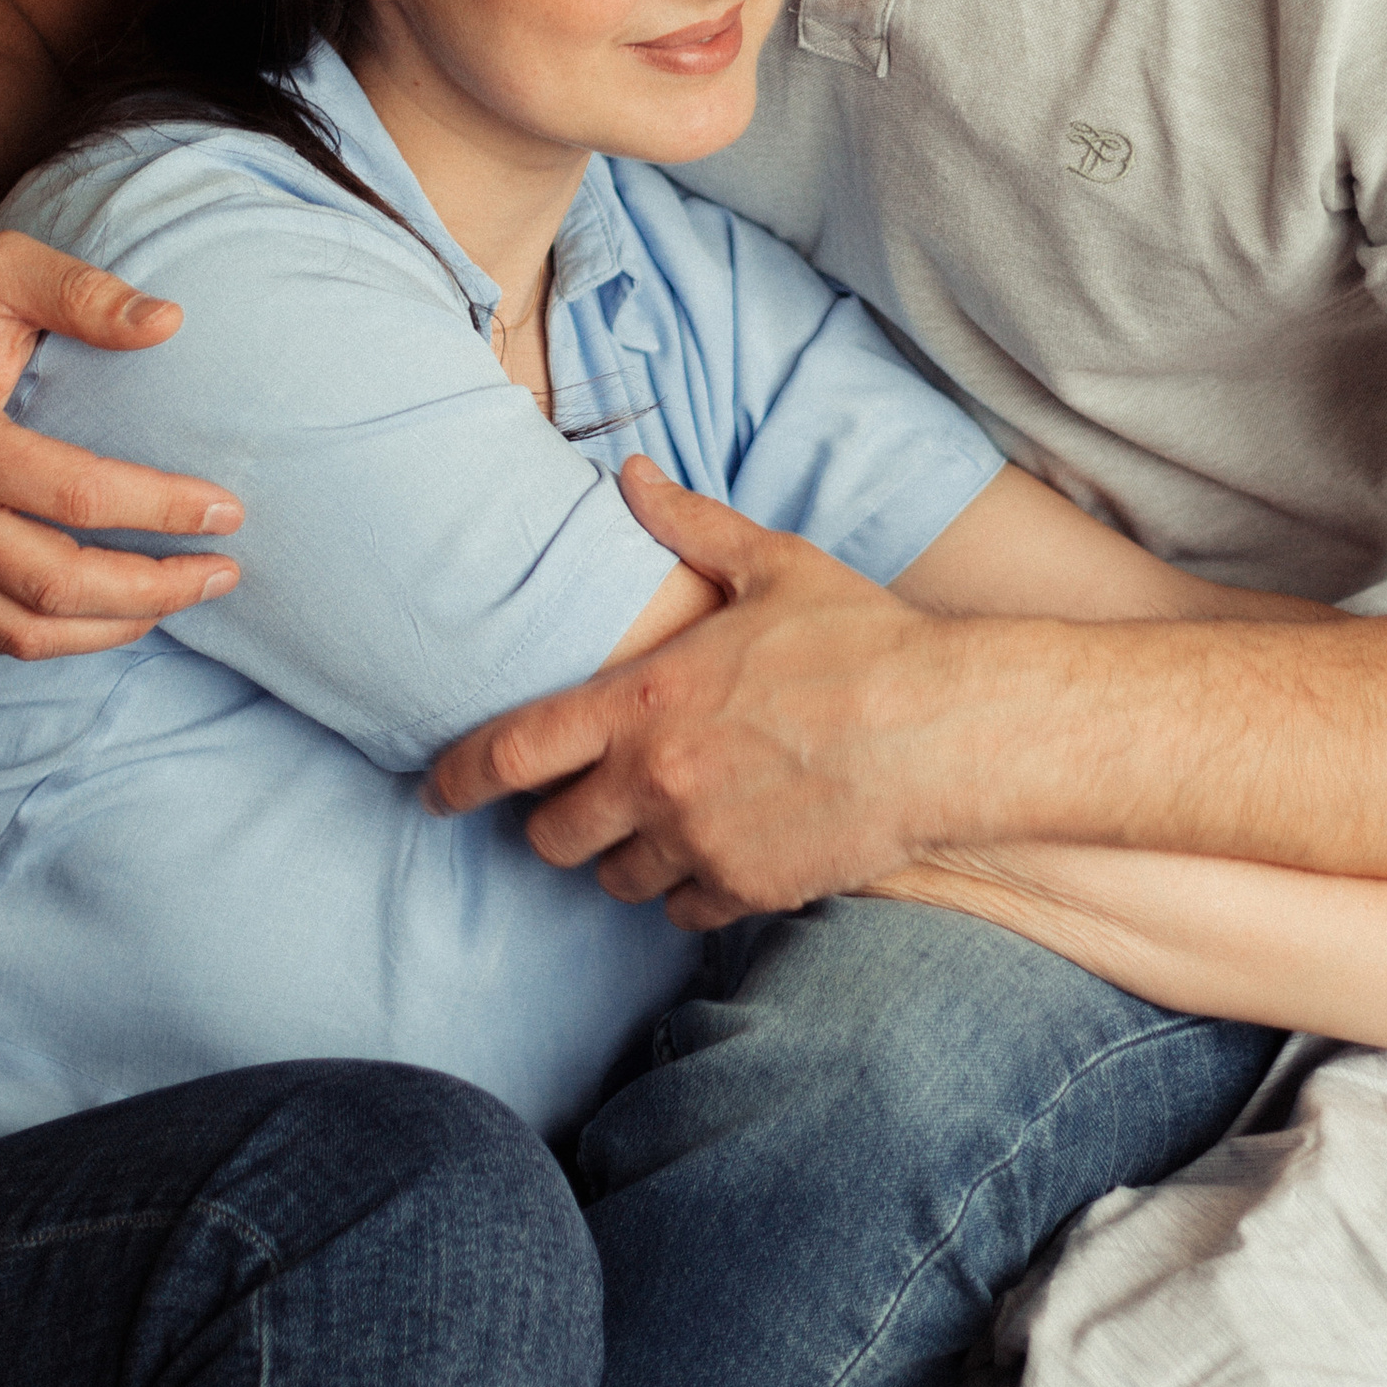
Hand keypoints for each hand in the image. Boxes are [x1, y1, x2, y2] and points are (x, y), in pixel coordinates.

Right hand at [0, 233, 243, 660]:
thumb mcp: (2, 267)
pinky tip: (117, 616)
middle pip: (52, 581)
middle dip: (151, 587)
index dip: (160, 509)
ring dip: (112, 627)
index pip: (74, 495)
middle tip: (224, 571)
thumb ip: (84, 292)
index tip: (227, 509)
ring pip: (20, 629)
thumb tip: (169, 321)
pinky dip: (60, 637)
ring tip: (184, 599)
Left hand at [428, 460, 939, 926]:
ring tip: (666, 822)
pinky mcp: (749, 890)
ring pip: (618, 879)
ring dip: (628, 855)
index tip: (436, 791)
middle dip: (558, 823)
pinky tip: (724, 851)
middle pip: (553, 836)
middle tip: (582, 803)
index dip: (458, 778)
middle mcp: (656, 781)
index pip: (511, 753)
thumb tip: (630, 473)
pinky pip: (683, 912)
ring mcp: (700, 843)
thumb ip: (687, 525)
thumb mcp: (771, 565)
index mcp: (643, 701)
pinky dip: (691, 890)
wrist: (950, 727)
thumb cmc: (864, 639)